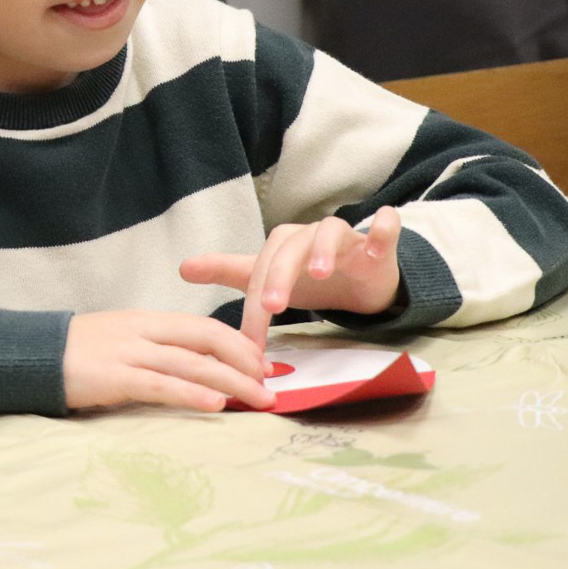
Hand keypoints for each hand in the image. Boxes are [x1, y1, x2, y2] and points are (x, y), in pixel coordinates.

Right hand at [62, 310, 273, 412]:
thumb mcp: (120, 340)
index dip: (238, 344)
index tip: (261, 364)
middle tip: (270, 384)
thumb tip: (193, 369)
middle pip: (206, 339)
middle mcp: (143, 331)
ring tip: (260, 399)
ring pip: (192, 364)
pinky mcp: (113, 377)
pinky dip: (191, 395)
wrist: (30, 354)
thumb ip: (153, 349)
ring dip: (231, 382)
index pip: (203, 326)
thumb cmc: (76, 353)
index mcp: (147, 320)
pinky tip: (215, 405)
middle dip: (245, 361)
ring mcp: (129, 353)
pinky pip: (160, 386)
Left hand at [180, 207, 403, 348]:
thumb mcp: (268, 277)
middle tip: (273, 306)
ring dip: (322, 250)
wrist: (359, 280)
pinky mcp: (378, 244)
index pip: (261, 270)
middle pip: (289, 248)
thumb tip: (183, 268)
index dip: (254, 304)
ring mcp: (346, 237)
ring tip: (317, 273)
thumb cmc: (309, 278)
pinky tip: (375, 248)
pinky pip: (384, 228)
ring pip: (331, 232)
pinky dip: (381, 232)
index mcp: (282, 244)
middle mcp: (310, 235)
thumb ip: (229, 271)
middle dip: (280, 276)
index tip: (251, 340)